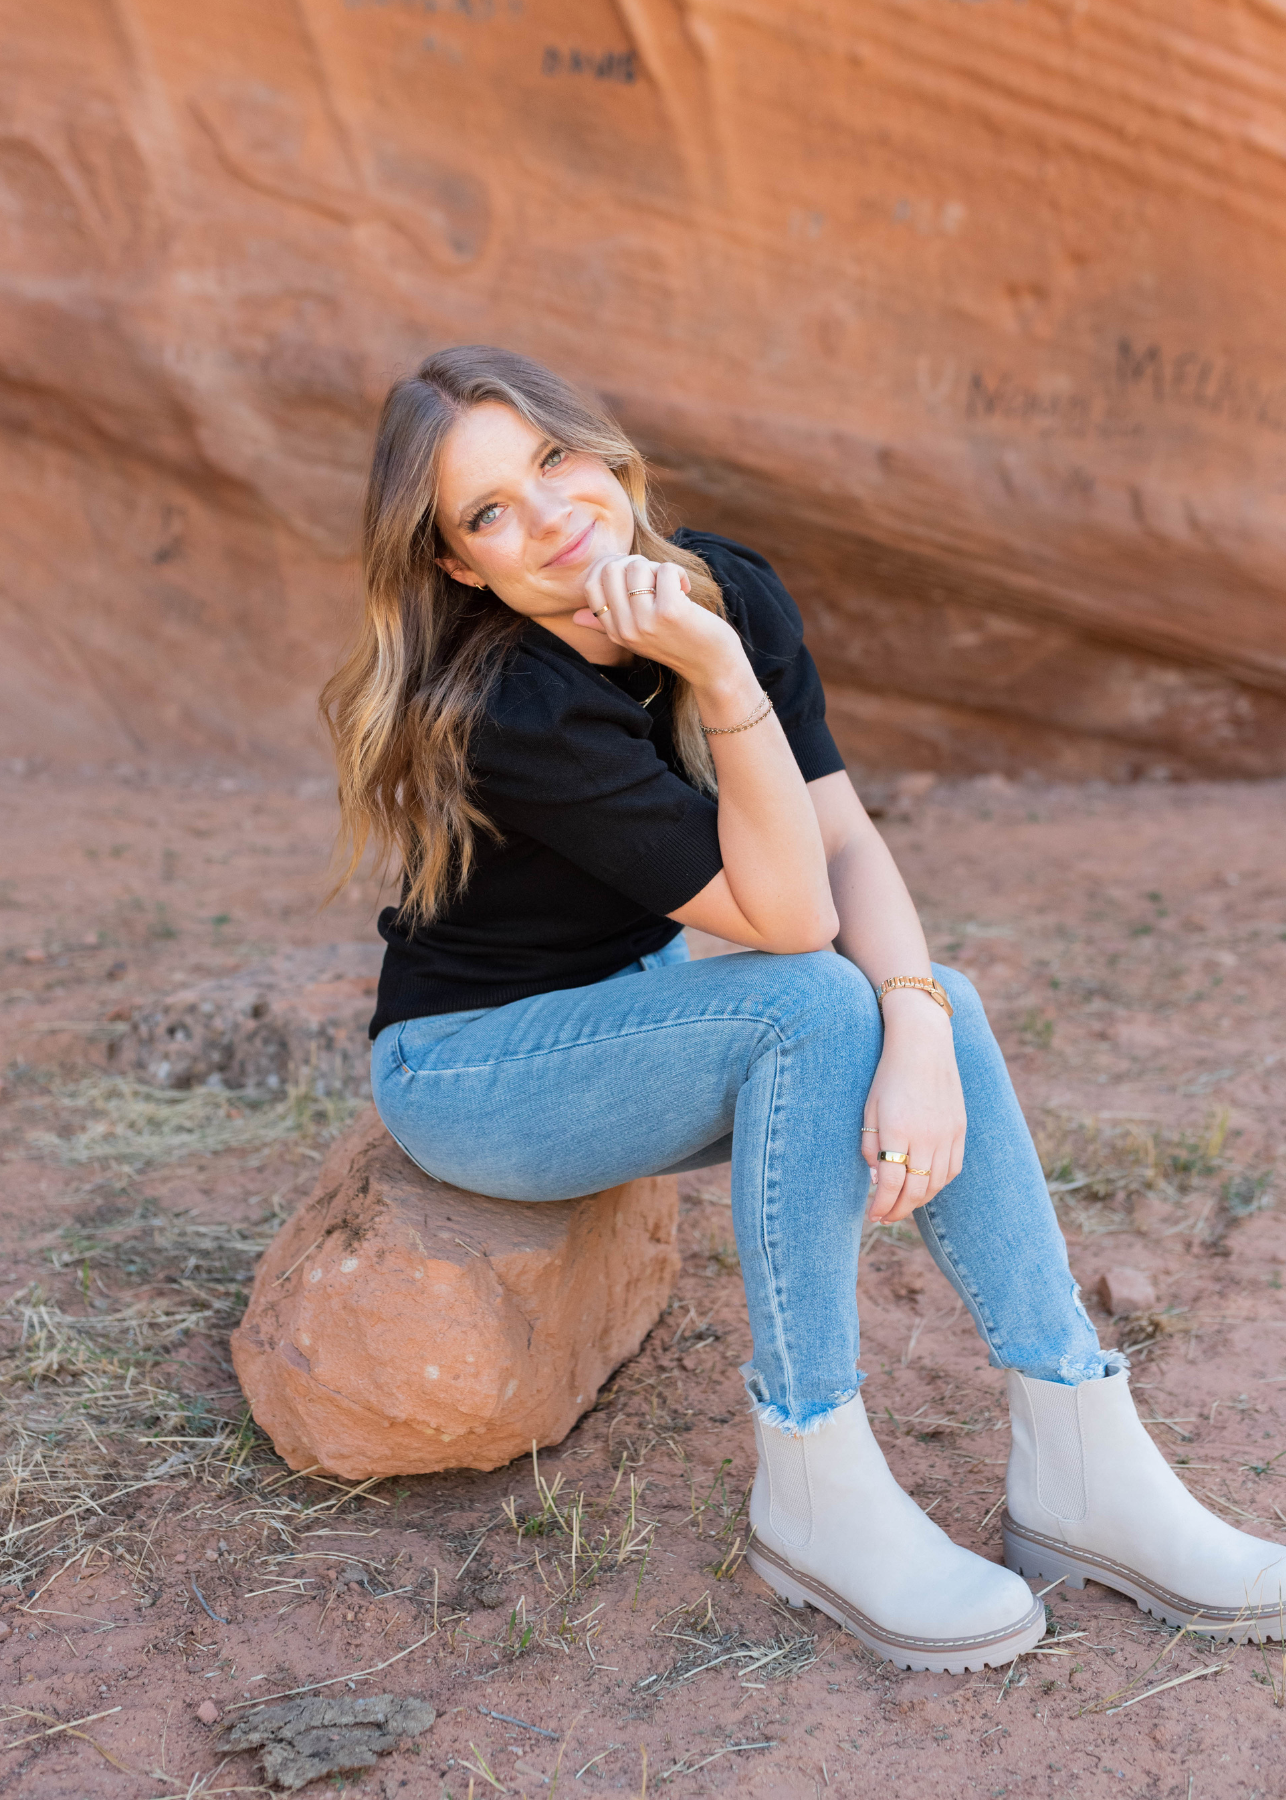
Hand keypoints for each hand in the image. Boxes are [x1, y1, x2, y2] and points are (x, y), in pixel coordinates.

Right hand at [572, 554, 744, 693]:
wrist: (712, 666)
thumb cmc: (678, 642)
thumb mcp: (637, 636)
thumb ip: (607, 623)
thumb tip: (576, 617)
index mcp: (614, 631)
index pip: (591, 584)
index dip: (610, 566)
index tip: (632, 571)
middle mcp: (625, 629)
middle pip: (611, 568)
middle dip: (636, 562)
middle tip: (655, 577)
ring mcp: (646, 621)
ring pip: (638, 566)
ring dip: (658, 568)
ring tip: (671, 587)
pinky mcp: (670, 612)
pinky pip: (665, 569)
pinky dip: (678, 573)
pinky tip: (685, 591)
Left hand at [862, 1003, 965, 1223]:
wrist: (924, 1045)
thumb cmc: (889, 1076)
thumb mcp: (869, 1109)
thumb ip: (871, 1147)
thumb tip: (878, 1180)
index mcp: (897, 1131)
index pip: (890, 1183)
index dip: (881, 1205)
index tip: (873, 1215)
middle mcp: (925, 1136)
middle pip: (915, 1190)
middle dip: (898, 1210)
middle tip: (885, 1217)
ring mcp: (947, 1134)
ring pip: (936, 1184)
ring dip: (918, 1200)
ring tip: (902, 1204)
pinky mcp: (960, 1129)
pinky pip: (953, 1169)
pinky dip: (938, 1184)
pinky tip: (925, 1185)